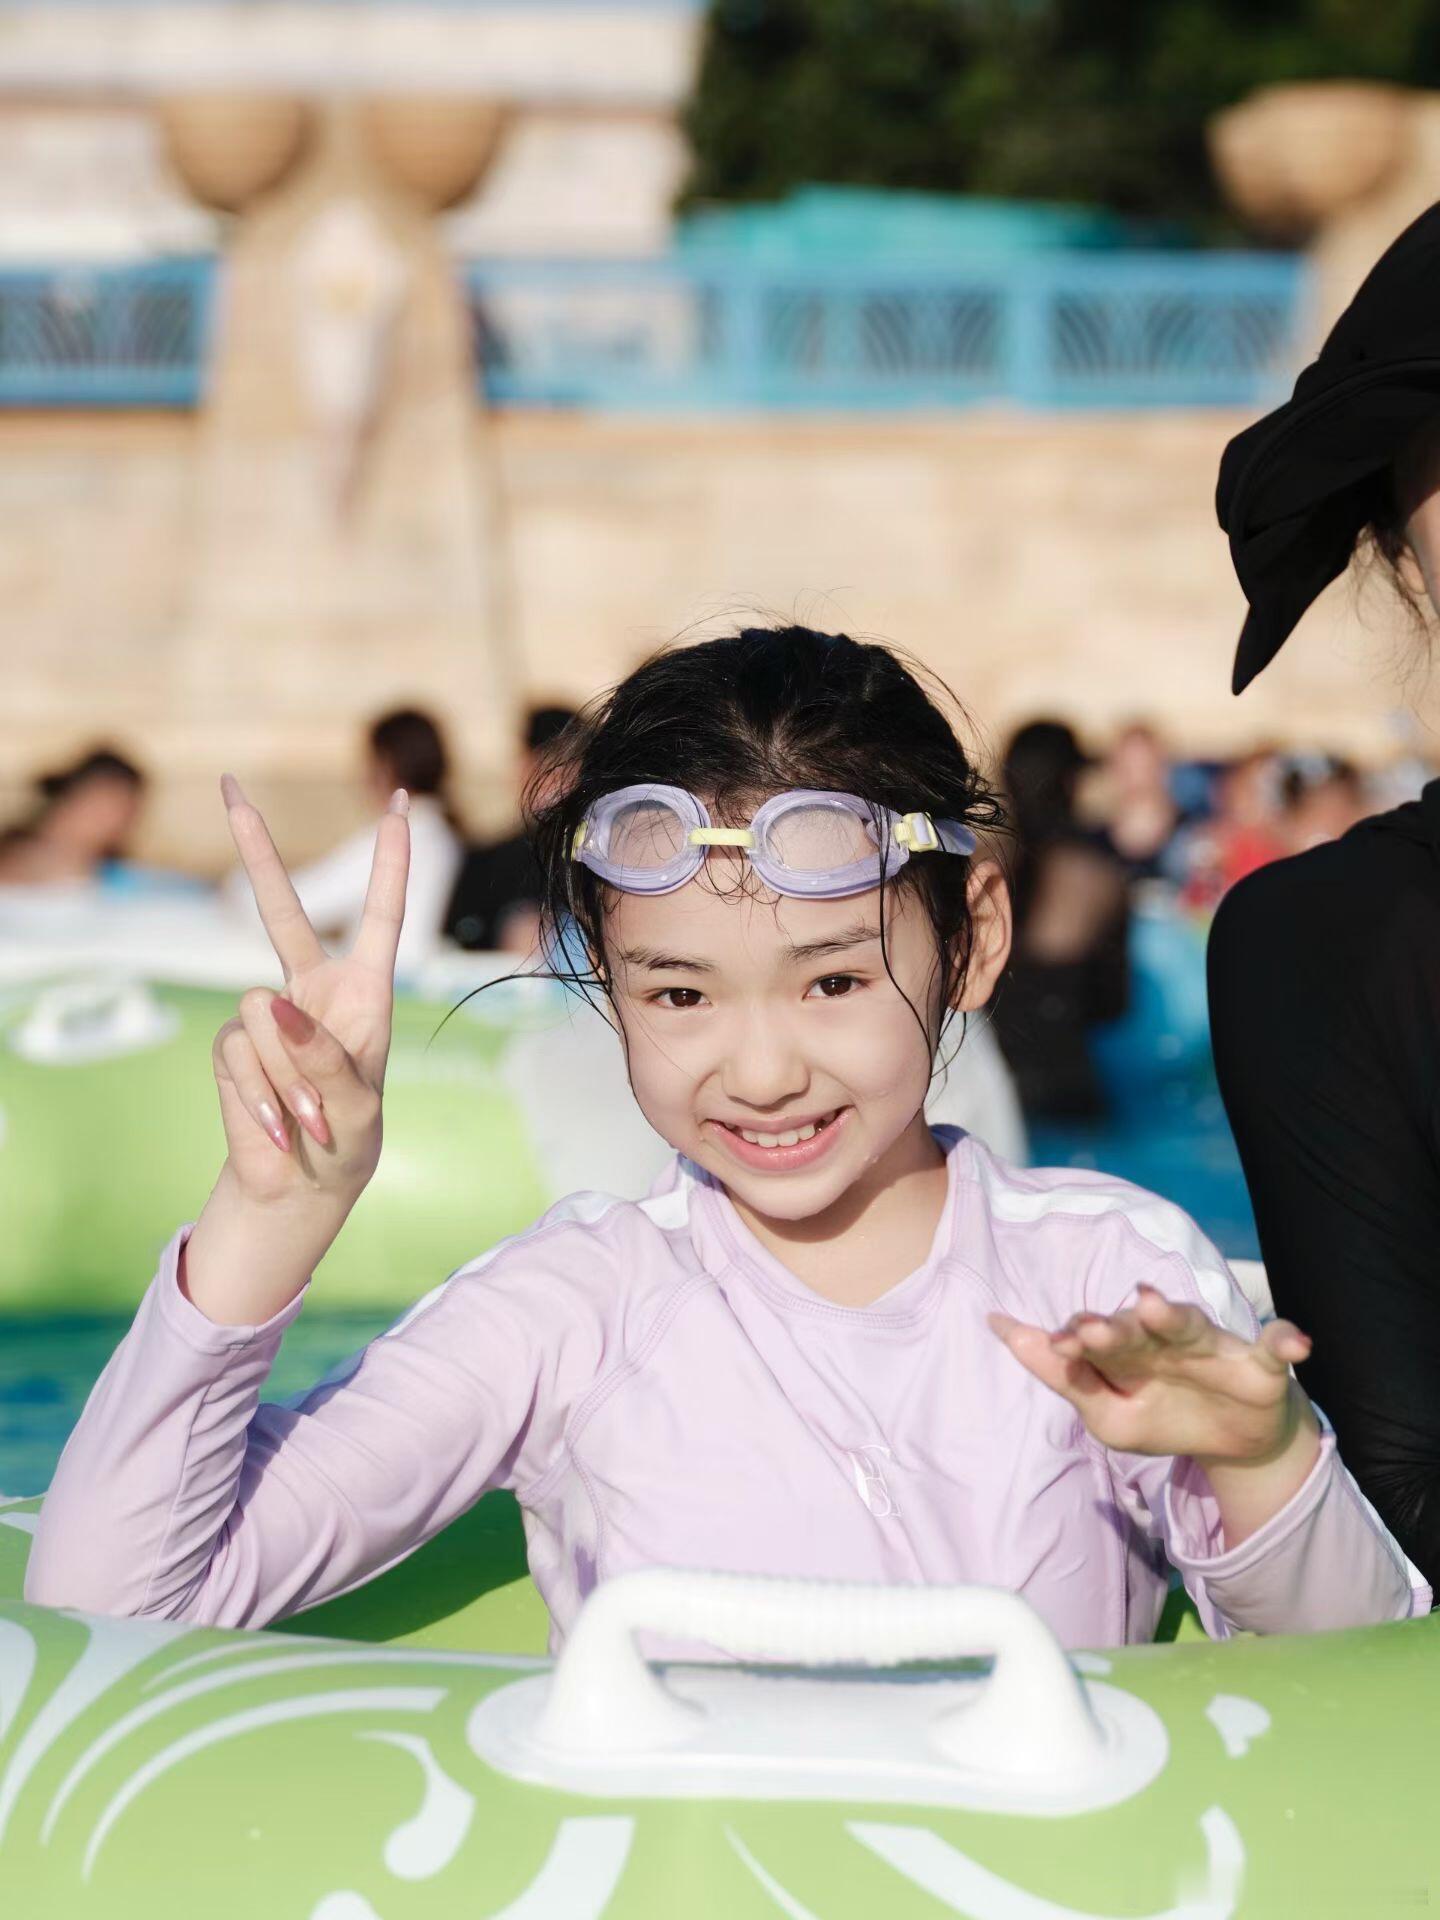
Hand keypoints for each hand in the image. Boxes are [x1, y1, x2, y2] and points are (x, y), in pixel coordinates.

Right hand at [210, 774, 409, 1212]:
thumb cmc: (348, 1139)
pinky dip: (259, 1094)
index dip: (392, 861)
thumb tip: (268, 1004)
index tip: (404, 804)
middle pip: (279, 909)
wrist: (300, 1185)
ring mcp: (265, 1015)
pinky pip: (238, 1053)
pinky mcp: (232, 1044)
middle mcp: (312, 990)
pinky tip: (278, 1123)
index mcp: (365, 991)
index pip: (381, 915)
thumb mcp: (355, 1105)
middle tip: (231, 786)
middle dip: (254, 848)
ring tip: (307, 1115)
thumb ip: (321, 1057)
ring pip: (260, 1016)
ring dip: (285, 1074)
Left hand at [989, 1285, 1317, 1468]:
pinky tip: (1296, 1343)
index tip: (1055, 1342)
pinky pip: (1278, 1348)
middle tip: (1089, 1328)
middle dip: (1114, 1328)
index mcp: (1129, 1349)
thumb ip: (1060, 1374)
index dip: (1077, 1339)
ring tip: (1153, 1304)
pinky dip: (1288, 1342)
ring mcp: (1214, 1350)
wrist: (1235, 1442)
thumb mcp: (1107, 1411)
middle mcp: (1167, 1339)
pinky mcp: (1261, 1366)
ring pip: (1191, 1326)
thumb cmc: (1162, 1414)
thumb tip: (998, 1325)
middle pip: (1136, 1328)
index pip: (1097, 1336)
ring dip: (1171, 1316)